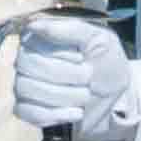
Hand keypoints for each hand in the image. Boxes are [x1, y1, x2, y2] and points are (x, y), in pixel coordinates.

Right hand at [7, 14, 137, 140]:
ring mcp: (24, 83)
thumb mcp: (100, 39)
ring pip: (27, 89)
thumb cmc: (106, 63)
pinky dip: (55, 114)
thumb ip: (71, 29)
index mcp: (43, 35)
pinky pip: (27, 112)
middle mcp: (28, 57)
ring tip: (85, 95)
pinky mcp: (28, 108)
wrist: (115, 96)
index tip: (82, 58)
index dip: (60, 53)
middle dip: (66, 75)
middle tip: (88, 77)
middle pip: (29, 65)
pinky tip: (76, 112)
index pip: (34, 42)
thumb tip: (34, 25)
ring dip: (64, 95)